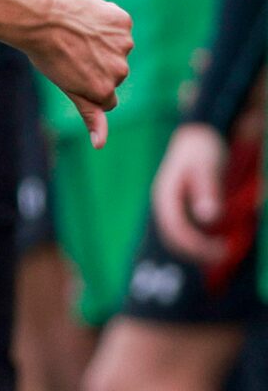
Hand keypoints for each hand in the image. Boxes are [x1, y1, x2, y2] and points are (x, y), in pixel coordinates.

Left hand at [21, 0, 132, 148]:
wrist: (38, 20)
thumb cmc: (47, 56)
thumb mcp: (67, 88)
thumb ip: (89, 114)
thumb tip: (100, 145)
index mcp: (104, 90)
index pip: (106, 97)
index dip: (87, 85)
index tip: (72, 74)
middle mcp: (119, 70)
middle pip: (114, 72)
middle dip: (97, 64)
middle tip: (71, 52)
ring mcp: (123, 45)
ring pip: (117, 48)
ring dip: (102, 42)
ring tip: (77, 34)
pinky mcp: (123, 22)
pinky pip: (119, 25)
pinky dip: (106, 22)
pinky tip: (85, 19)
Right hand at [151, 123, 234, 264]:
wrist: (199, 135)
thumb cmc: (203, 148)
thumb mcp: (207, 166)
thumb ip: (207, 191)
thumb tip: (208, 218)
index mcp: (165, 196)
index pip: (175, 229)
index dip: (195, 244)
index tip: (220, 251)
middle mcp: (165, 204)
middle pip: (173, 237)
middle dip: (197, 250)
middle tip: (225, 255)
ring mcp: (172, 206)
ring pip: (178, 235)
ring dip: (198, 247)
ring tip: (223, 250)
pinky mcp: (181, 207)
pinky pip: (186, 229)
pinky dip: (201, 238)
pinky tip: (218, 238)